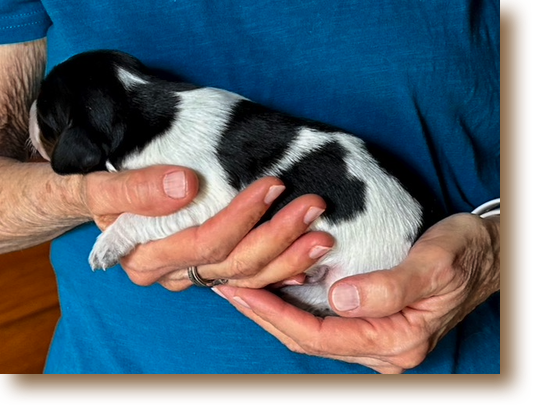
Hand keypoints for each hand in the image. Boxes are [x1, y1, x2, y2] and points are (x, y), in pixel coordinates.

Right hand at [84, 166, 333, 291]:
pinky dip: (279, 275)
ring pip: (246, 278)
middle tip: (312, 207)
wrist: (92, 199)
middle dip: (277, 237)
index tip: (273, 186)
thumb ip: (136, 189)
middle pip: (233, 263)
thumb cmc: (95, 190)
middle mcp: (172, 274)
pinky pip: (248, 282)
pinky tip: (307, 267)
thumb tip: (185, 184)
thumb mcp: (101, 185)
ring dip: (288, 259)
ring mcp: (193, 276)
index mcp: (146, 258)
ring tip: (322, 237)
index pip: (204, 242)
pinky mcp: (208, 270)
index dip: (241, 217)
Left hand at [213, 213, 500, 373]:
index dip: (276, 315)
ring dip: (275, 312)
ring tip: (240, 290)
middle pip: (309, 338)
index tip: (241, 292)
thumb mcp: (434, 266)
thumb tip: (340, 299)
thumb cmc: (464, 256)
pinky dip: (295, 308)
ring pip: (313, 333)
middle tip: (227, 290)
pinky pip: (324, 323)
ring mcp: (378, 339)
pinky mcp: (375, 323)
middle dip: (265, 315)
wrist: (487, 254)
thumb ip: (391, 286)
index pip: (319, 334)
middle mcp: (383, 350)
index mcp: (396, 342)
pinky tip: (275, 291)